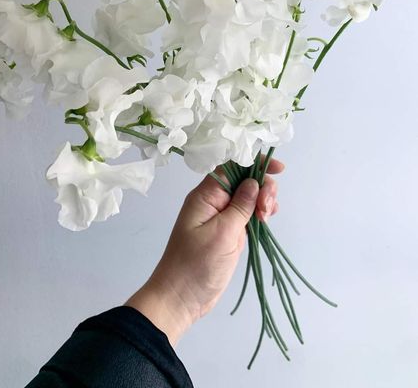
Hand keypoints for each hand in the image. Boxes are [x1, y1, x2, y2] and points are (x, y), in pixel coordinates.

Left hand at [125, 158, 283, 346]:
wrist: (181, 297)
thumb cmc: (196, 265)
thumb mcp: (222, 234)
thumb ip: (240, 206)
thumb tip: (253, 182)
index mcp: (205, 195)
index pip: (232, 167)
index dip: (255, 163)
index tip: (278, 169)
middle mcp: (213, 201)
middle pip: (243, 180)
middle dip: (262, 187)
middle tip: (267, 209)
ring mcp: (221, 217)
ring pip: (248, 196)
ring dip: (262, 200)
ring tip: (266, 217)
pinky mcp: (228, 232)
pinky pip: (247, 213)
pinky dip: (259, 213)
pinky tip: (266, 220)